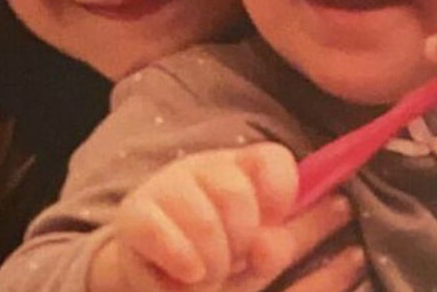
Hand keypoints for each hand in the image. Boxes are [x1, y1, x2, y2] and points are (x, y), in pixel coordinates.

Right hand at [92, 143, 365, 291]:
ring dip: (212, 263)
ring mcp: (165, 189)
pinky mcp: (133, 217)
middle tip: (234, 262)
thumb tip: (303, 226)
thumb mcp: (256, 256)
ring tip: (207, 276)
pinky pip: (162, 235)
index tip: (276, 221)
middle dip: (240, 240)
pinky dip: (183, 263)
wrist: (153, 276)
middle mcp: (204, 170)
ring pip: (204, 222)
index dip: (281, 193)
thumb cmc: (215, 263)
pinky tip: (189, 275)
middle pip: (235, 193)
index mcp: (241, 171)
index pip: (272, 161)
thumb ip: (283, 241)